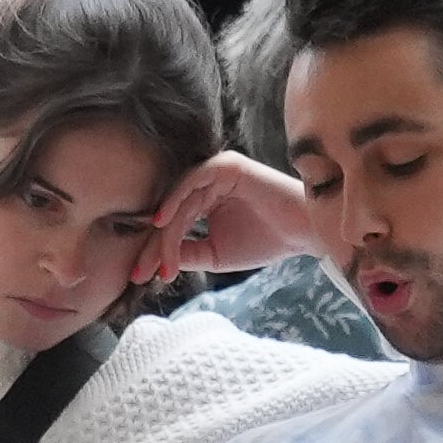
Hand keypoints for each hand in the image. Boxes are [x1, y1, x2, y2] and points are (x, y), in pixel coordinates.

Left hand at [135, 150, 321, 283]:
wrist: (304, 233)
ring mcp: (215, 172)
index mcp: (204, 199)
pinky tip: (161, 222)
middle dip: (152, 245)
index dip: (155, 251)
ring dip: (164, 233)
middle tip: (138, 273)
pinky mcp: (226, 165)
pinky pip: (192, 180)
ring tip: (155, 260)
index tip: (140, 277)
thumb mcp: (216, 254)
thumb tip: (156, 260)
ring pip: (178, 202)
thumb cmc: (267, 241)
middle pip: (169, 213)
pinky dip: (175, 199)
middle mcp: (206, 183)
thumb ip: (187, 252)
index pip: (171, 225)